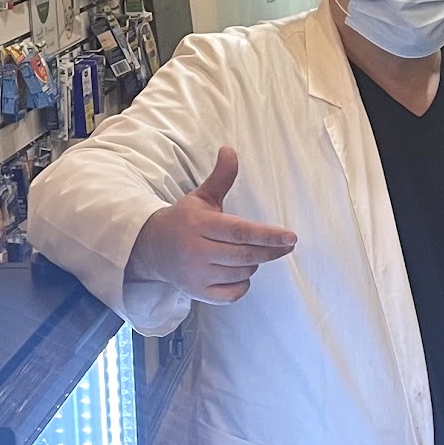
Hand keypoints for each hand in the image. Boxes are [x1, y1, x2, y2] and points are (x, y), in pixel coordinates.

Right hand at [126, 148, 296, 304]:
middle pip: (245, 255)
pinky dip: (242, 283)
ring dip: (253, 263)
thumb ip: (221, 177)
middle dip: (270, 250)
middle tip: (287, 245)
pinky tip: (239, 272)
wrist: (152, 249)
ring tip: (248, 253)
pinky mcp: (197, 293)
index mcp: (199, 224)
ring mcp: (196, 275)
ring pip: (241, 272)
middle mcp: (196, 251)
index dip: (268, 235)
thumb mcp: (201, 197)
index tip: (291, 237)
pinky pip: (233, 293)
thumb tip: (230, 150)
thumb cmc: (185, 220)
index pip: (239, 232)